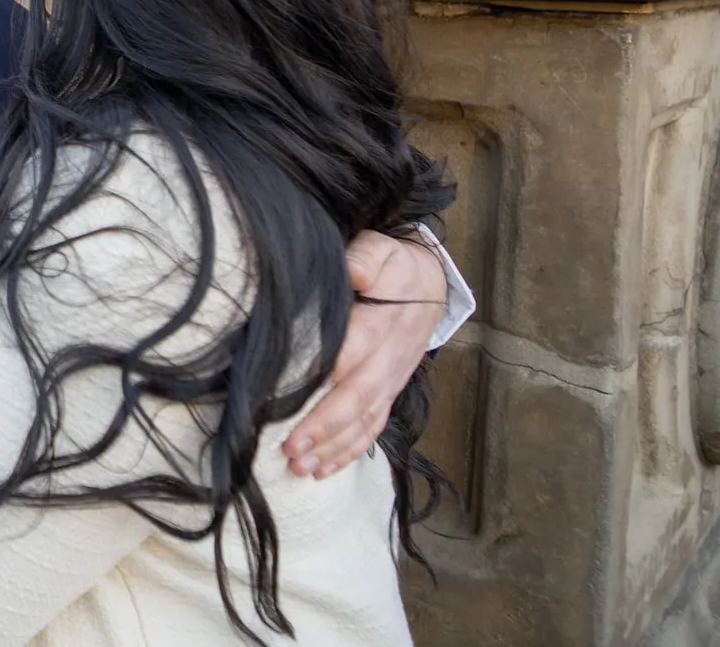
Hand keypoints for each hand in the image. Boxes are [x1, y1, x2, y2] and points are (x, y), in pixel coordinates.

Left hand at [283, 228, 446, 478]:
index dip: (326, 371)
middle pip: (357, 396)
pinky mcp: (388, 392)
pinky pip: (372, 427)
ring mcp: (391, 380)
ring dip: (333, 447)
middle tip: (291, 448)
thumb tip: (354, 270)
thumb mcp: (381, 250)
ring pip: (364, 420)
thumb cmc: (392, 264)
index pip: (354, 350)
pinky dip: (349, 451)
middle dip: (324, 425)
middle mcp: (389, 358)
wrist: (428, 282)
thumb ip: (366, 258)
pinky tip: (324, 469)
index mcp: (383, 322)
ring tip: (301, 468)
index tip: (292, 390)